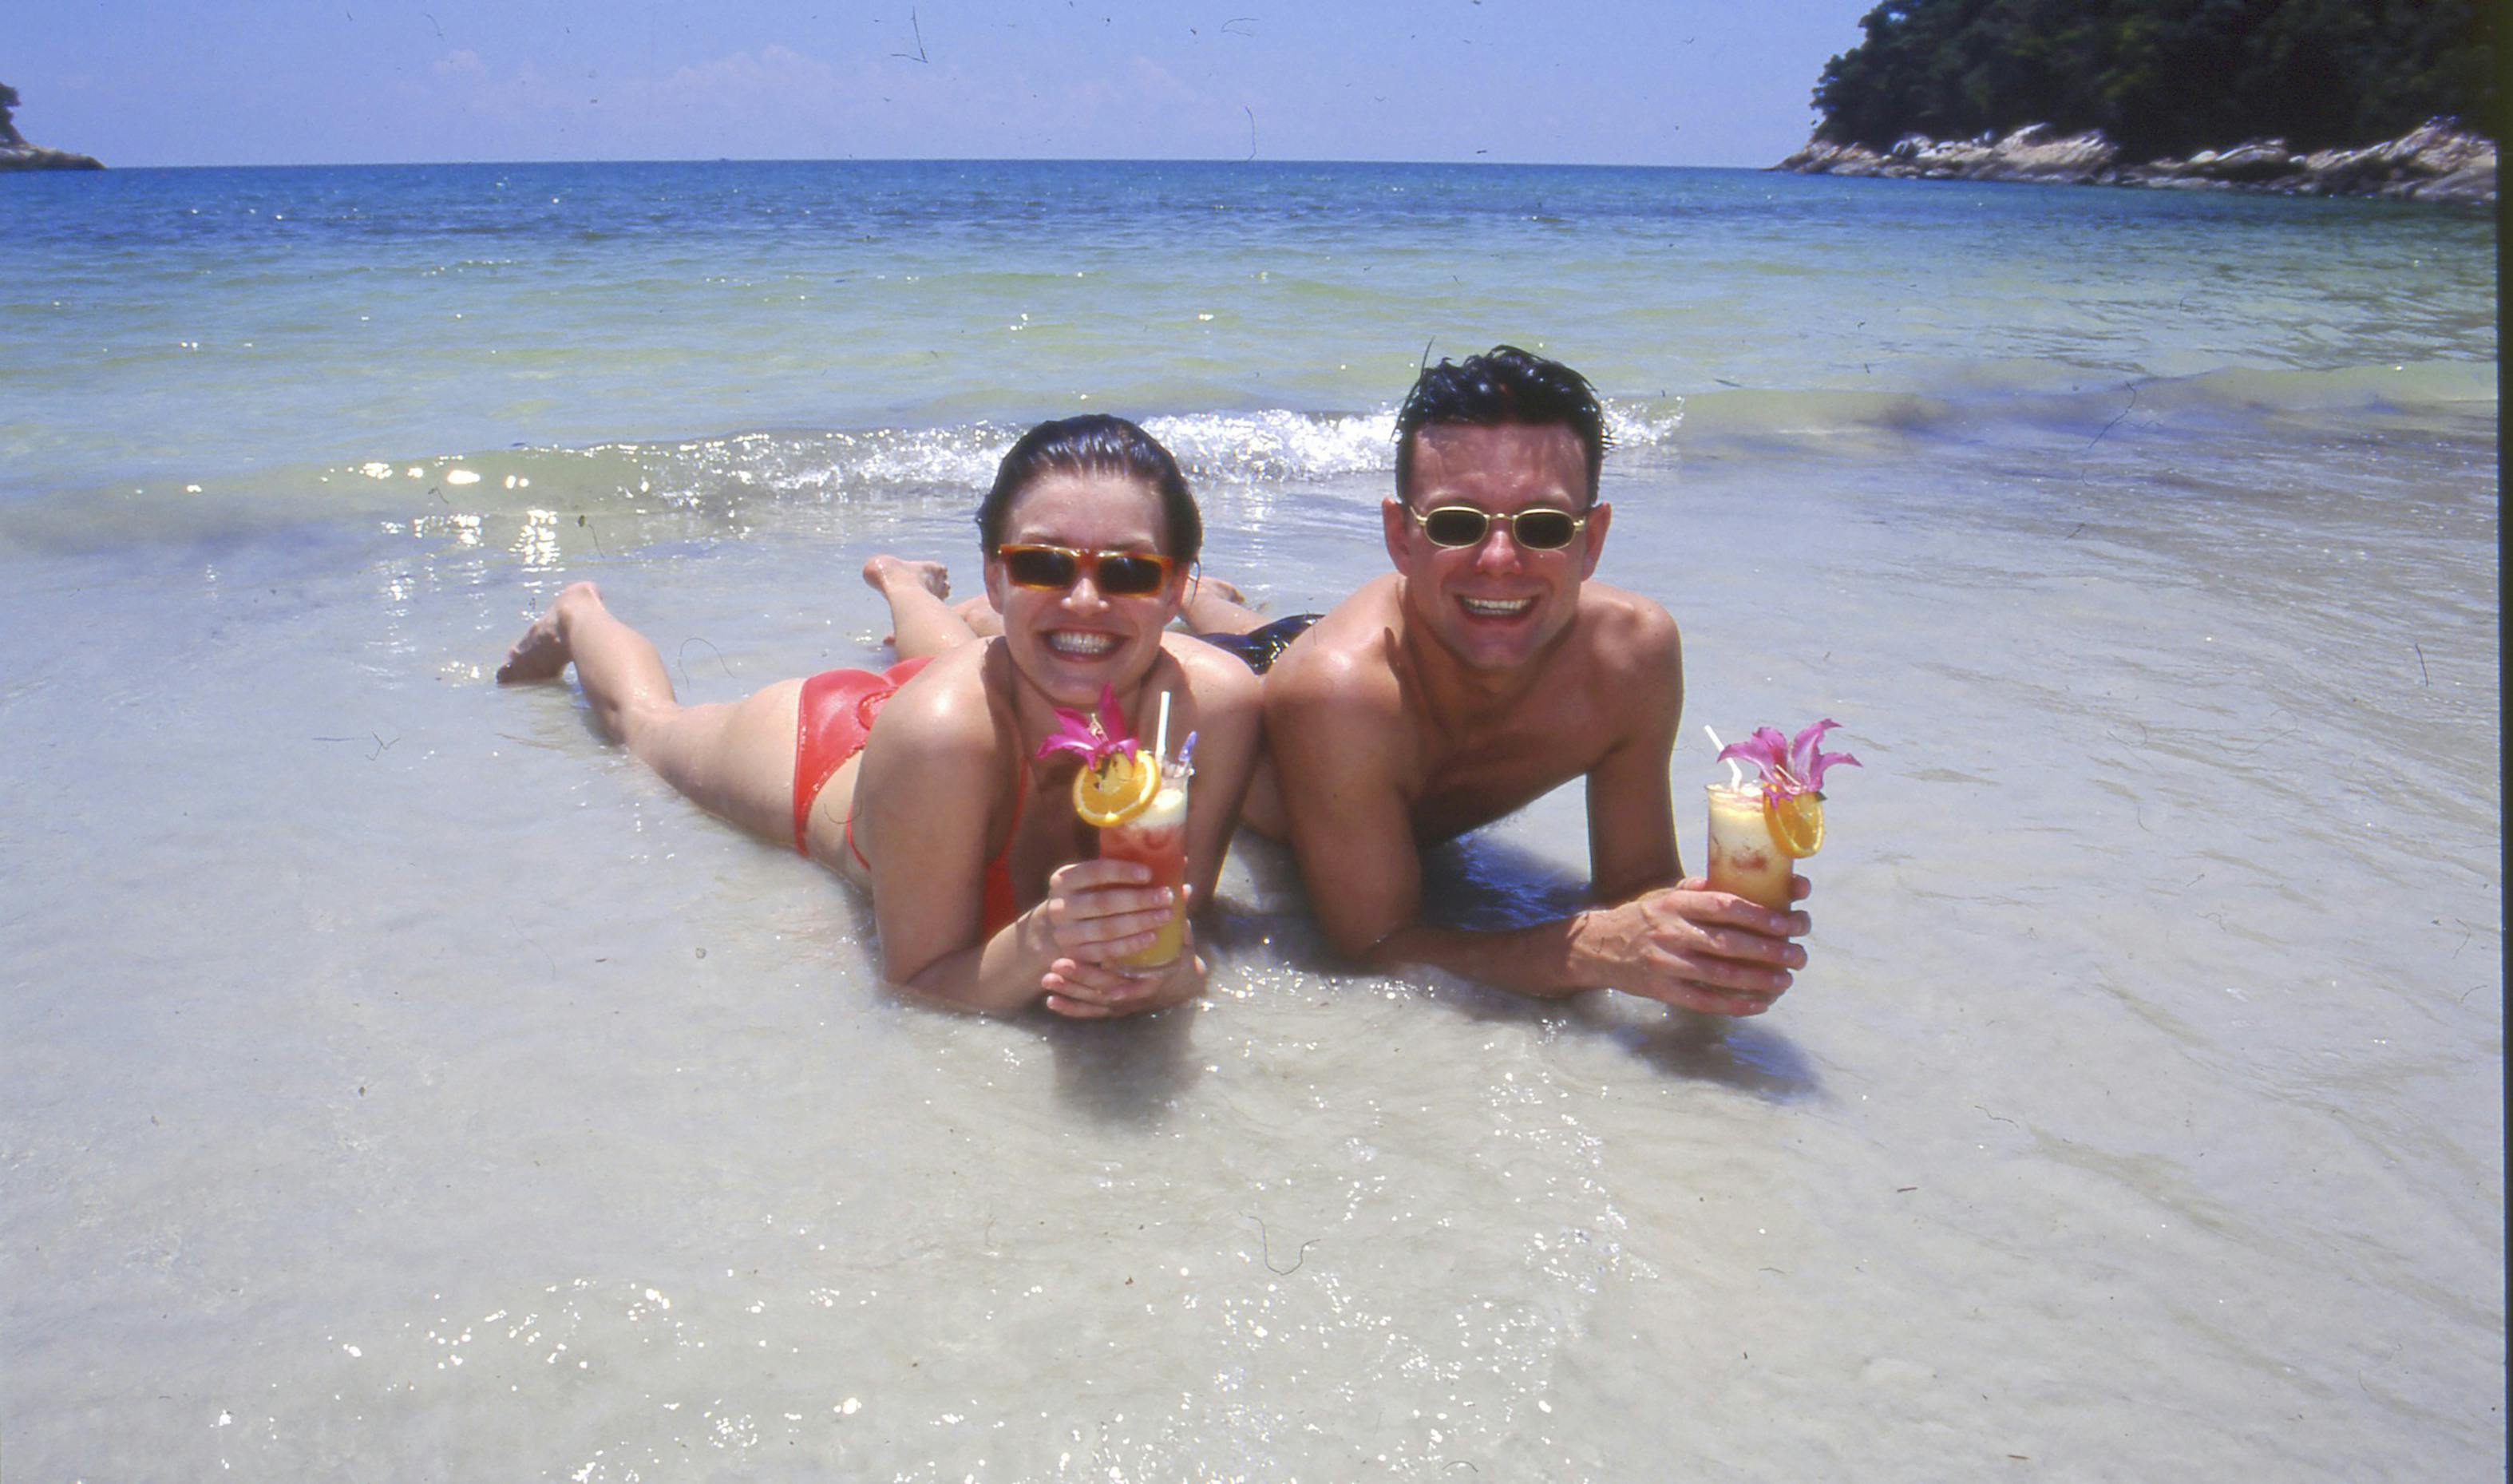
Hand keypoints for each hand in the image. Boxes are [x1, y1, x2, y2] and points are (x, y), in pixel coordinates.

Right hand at [1038, 859, 1178, 965]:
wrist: (1057, 929)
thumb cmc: (1087, 897)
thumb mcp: (1094, 881)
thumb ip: (1126, 873)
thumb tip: (1179, 861)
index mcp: (1063, 880)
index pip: (1093, 871)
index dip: (1121, 872)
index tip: (1149, 874)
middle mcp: (1059, 906)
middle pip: (1103, 903)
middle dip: (1138, 900)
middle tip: (1166, 898)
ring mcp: (1065, 933)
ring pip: (1106, 929)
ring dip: (1139, 923)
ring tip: (1164, 916)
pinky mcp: (1074, 955)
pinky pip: (1105, 951)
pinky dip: (1130, 945)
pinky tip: (1151, 938)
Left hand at [1043, 908, 1205, 1018]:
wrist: (1172, 978)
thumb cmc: (1172, 951)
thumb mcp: (1180, 938)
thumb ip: (1177, 916)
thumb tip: (1184, 888)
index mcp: (1157, 978)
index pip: (1134, 982)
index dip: (1105, 971)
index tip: (1079, 960)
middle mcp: (1137, 995)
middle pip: (1107, 989)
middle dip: (1082, 977)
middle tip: (1058, 964)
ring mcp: (1122, 1004)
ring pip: (1093, 1002)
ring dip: (1071, 990)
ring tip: (1047, 979)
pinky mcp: (1109, 1009)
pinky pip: (1088, 1014)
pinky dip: (1070, 1009)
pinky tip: (1050, 1002)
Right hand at [1578, 875, 1812, 1015]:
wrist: (1598, 947)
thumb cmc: (1643, 917)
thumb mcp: (1666, 894)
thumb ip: (1703, 889)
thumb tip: (1749, 881)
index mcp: (1677, 902)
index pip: (1726, 906)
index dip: (1762, 915)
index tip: (1791, 921)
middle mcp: (1672, 932)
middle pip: (1730, 943)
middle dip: (1771, 950)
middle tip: (1799, 954)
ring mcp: (1667, 963)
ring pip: (1722, 975)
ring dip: (1760, 979)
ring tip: (1787, 979)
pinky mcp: (1663, 991)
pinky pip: (1706, 1001)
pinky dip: (1737, 1004)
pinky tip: (1761, 1003)